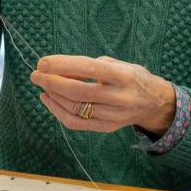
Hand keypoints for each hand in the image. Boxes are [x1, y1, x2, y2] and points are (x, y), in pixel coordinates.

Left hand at [30, 55, 175, 134]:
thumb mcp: (117, 63)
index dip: (62, 65)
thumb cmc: (132, 76)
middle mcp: (119, 96)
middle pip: (78, 92)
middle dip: (52, 82)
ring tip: (42, 85)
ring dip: (53, 96)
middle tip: (36, 75)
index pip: (88, 68)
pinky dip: (58, 112)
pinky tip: (49, 100)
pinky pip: (77, 123)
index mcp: (122, 75)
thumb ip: (90, 66)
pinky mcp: (107, 127)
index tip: (43, 62)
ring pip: (75, 108)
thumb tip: (59, 69)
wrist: (154, 102)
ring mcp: (113, 115)